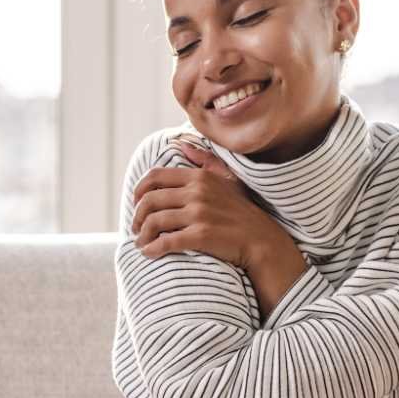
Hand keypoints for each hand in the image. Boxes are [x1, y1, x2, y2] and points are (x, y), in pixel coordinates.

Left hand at [130, 137, 273, 268]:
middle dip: (137, 216)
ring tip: (141, 242)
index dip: (139, 191)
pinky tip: (149, 253)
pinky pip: (166, 241)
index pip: (155, 177)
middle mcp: (197, 192)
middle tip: (136, 228)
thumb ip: (205, 161)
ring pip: (154, 221)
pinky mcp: (201, 235)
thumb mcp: (227, 179)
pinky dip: (153, 248)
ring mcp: (199, 213)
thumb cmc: (243, 212)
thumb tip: (182, 144)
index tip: (136, 204)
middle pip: (150, 200)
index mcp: (199, 177)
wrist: (262, 240)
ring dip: (142, 235)